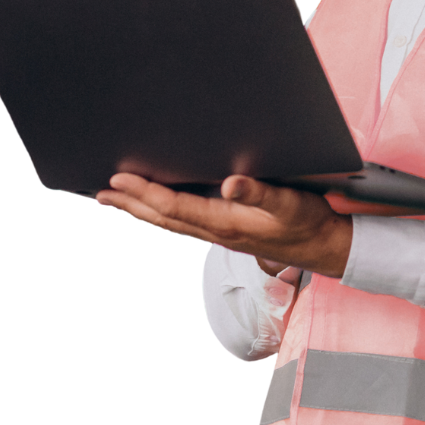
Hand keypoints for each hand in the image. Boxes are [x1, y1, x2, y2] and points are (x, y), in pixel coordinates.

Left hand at [95, 173, 354, 278]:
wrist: (324, 246)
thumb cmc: (307, 221)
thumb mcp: (289, 203)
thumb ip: (260, 193)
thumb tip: (229, 183)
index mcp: (225, 222)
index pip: (174, 207)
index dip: (144, 192)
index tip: (118, 178)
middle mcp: (215, 230)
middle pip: (162, 217)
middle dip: (130, 203)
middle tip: (100, 191)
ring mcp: (218, 232)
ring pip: (169, 221)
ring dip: (141, 209)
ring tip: (116, 198)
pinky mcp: (225, 229)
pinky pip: (183, 221)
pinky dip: (162, 212)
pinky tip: (156, 204)